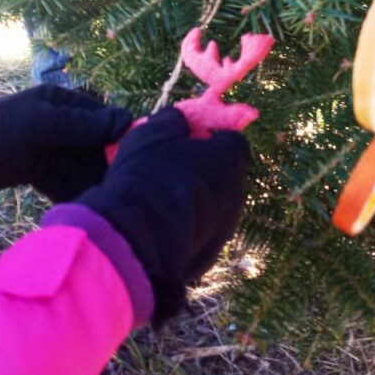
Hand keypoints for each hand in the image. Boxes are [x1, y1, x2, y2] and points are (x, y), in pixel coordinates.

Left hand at [0, 86, 132, 206]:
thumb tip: (127, 121)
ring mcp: (54, 149)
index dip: (120, 138)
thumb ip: (82, 125)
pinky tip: (85, 209)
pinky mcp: (44, 171)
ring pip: (84, 168)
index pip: (106, 118)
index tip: (131, 162)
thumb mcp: (41, 125)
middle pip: (98, 147)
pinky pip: (67, 182)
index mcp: (66, 103)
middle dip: (107, 167)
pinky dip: (75, 194)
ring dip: (92, 184)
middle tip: (119, 190)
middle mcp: (65, 124)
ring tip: (105, 203)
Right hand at [74, 108, 249, 325]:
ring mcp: (227, 226)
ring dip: (195, 201)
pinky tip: (160, 228)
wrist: (136, 238)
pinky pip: (202, 233)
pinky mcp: (212, 254)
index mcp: (230, 158)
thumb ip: (174, 121)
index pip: (231, 140)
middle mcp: (238, 192)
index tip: (186, 142)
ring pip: (214, 205)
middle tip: (170, 172)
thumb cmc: (148, 175)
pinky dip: (187, 228)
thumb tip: (181, 121)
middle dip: (203, 170)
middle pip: (225, 174)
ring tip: (161, 203)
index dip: (209, 138)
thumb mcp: (154, 132)